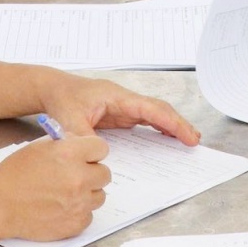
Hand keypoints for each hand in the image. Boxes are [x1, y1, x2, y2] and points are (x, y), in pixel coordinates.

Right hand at [0, 134, 111, 241]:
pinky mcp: (75, 224)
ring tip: (65, 194)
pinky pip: (89, 216)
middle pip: (105, 174)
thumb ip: (66, 143)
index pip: (102, 148)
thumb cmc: (15, 173)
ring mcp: (79, 203)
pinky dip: (78, 213)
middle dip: (92, 174)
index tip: (85, 157)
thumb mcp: (39, 146)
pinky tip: (61, 208)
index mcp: (70, 154)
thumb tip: (83, 144)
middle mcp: (79, 178)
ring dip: (87, 194)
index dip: (92, 152)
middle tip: (75, 176)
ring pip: (99, 196)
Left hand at [40, 72, 200, 145]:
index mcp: (117, 97)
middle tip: (195, 141)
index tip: (188, 136)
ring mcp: (123, 107)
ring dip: (171, 126)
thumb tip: (99, 156)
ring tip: (188, 141)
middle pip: (159, 110)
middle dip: (178, 124)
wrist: (52, 90)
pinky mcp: (119, 115)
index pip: (152, 109)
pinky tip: (166, 139)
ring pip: (154, 115)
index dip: (172, 123)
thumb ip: (84, 137)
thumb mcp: (69, 121)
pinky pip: (144, 121)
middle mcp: (125, 100)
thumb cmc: (62, 100)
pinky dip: (158, 128)